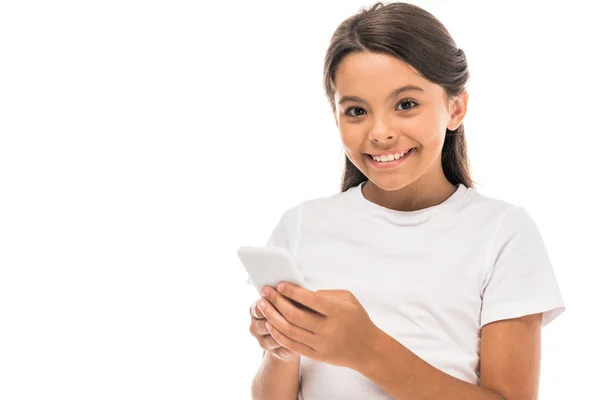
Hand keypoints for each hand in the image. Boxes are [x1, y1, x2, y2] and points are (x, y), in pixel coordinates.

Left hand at [259, 283, 380, 369]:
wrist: (367, 349)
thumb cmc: (357, 318)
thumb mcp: (348, 299)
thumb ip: (326, 293)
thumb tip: (301, 292)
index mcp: (337, 311)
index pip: (309, 299)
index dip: (292, 291)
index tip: (279, 285)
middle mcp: (328, 329)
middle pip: (294, 315)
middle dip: (276, 301)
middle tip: (265, 292)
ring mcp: (321, 344)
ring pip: (289, 331)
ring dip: (272, 317)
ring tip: (263, 306)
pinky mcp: (317, 356)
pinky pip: (292, 345)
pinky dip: (279, 335)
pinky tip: (271, 324)